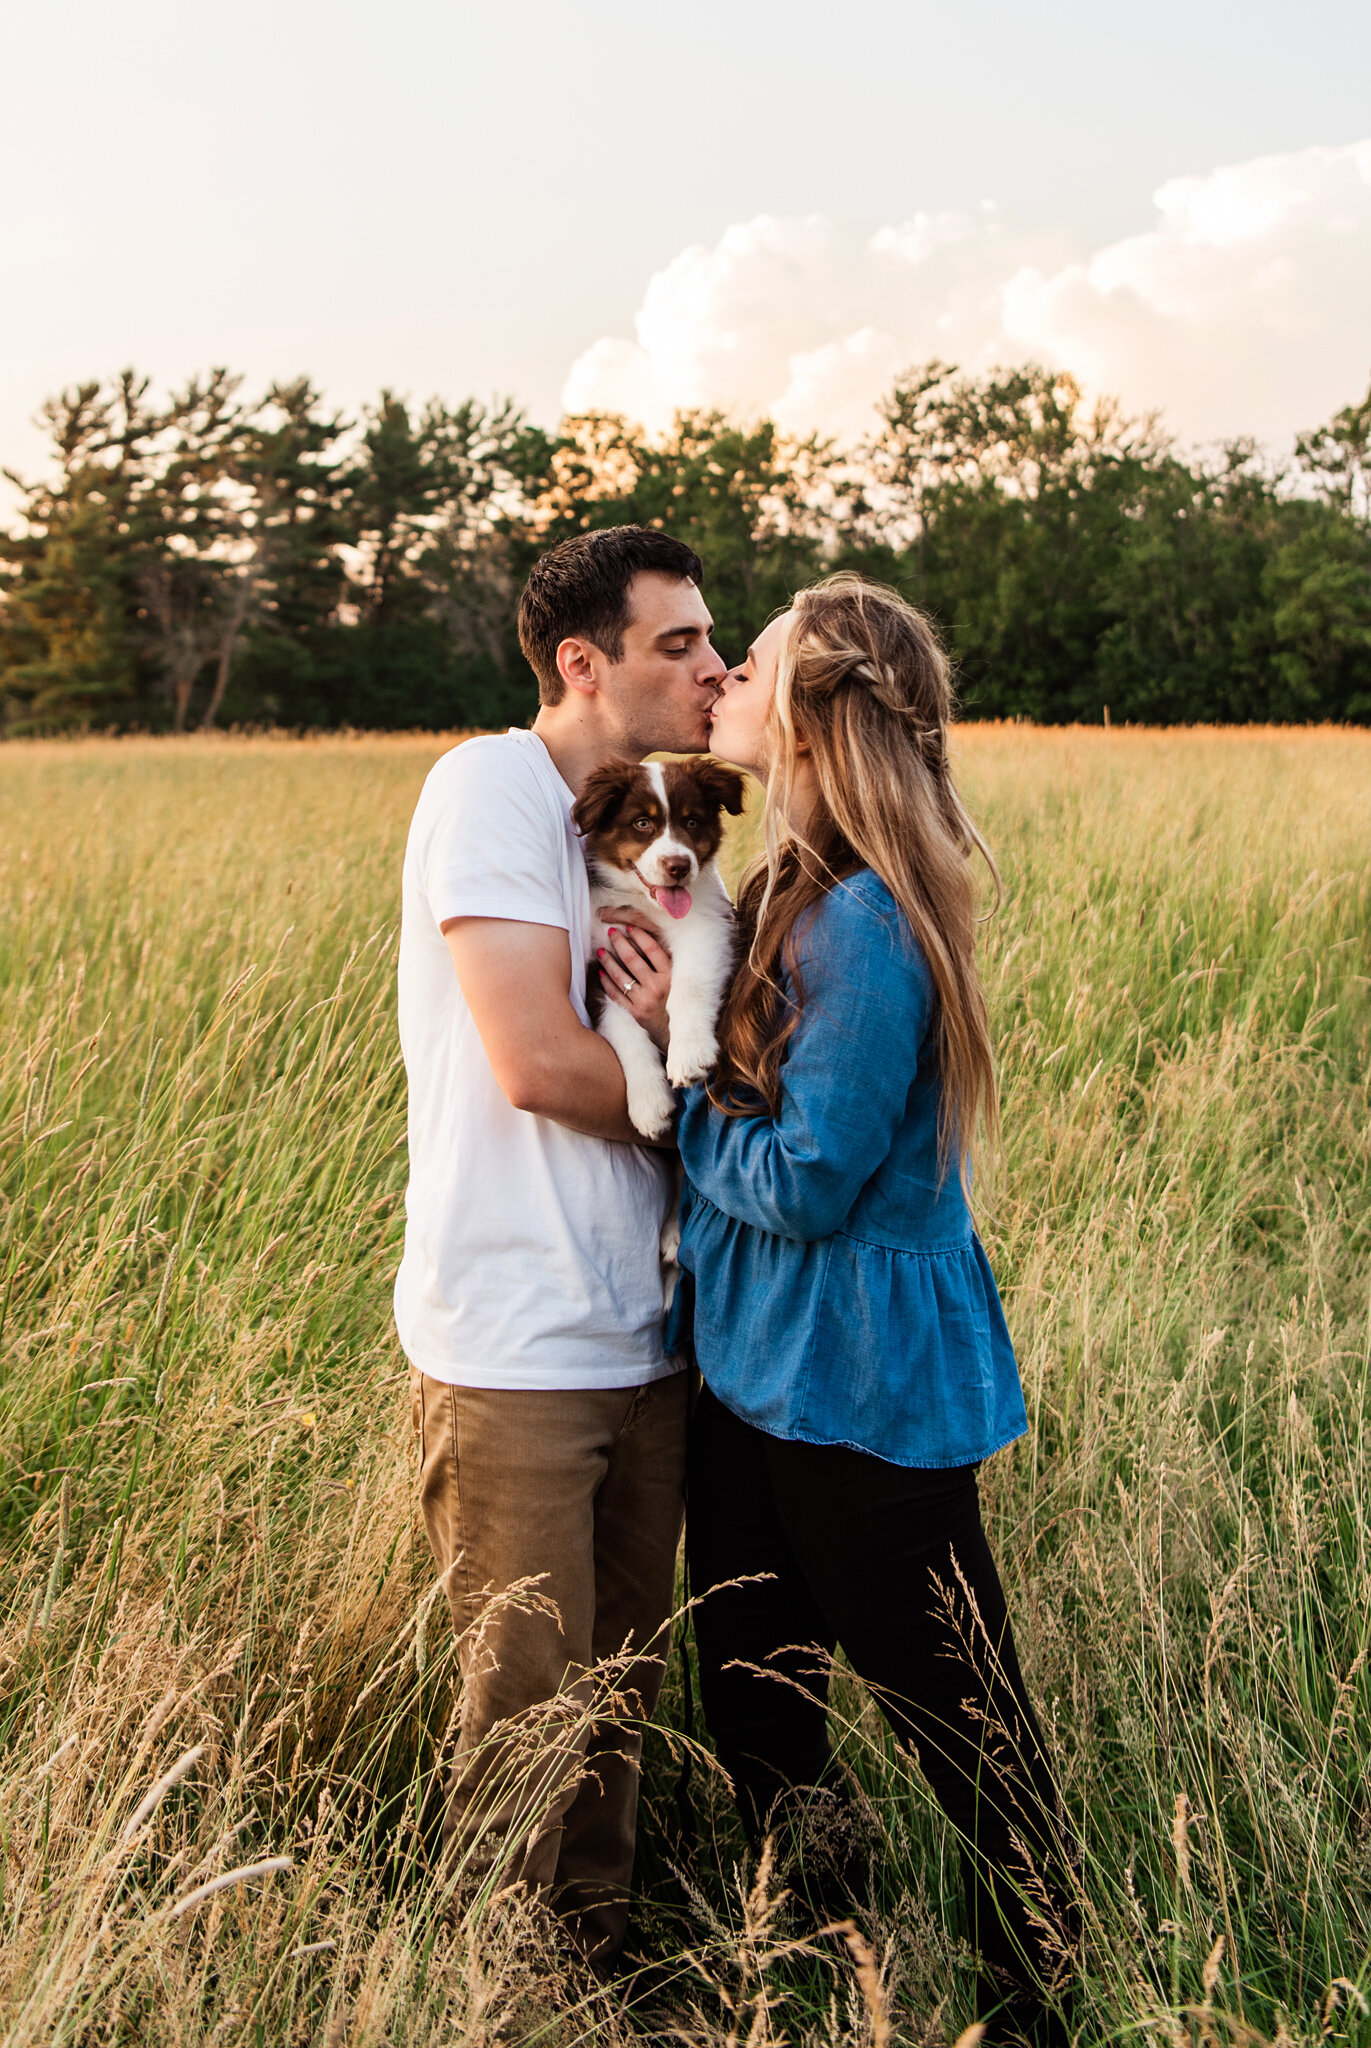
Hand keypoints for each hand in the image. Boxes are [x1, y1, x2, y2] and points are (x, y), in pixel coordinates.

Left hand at [596, 910, 671, 1053]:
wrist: (675, 1030)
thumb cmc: (676, 999)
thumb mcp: (678, 979)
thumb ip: (667, 961)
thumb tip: (650, 935)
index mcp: (670, 976)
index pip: (652, 949)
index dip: (639, 935)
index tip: (629, 927)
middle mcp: (658, 987)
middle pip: (633, 959)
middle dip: (619, 943)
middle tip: (611, 932)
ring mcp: (645, 1000)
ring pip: (620, 976)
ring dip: (608, 961)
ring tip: (601, 950)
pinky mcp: (635, 1012)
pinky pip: (616, 994)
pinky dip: (607, 982)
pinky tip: (601, 971)